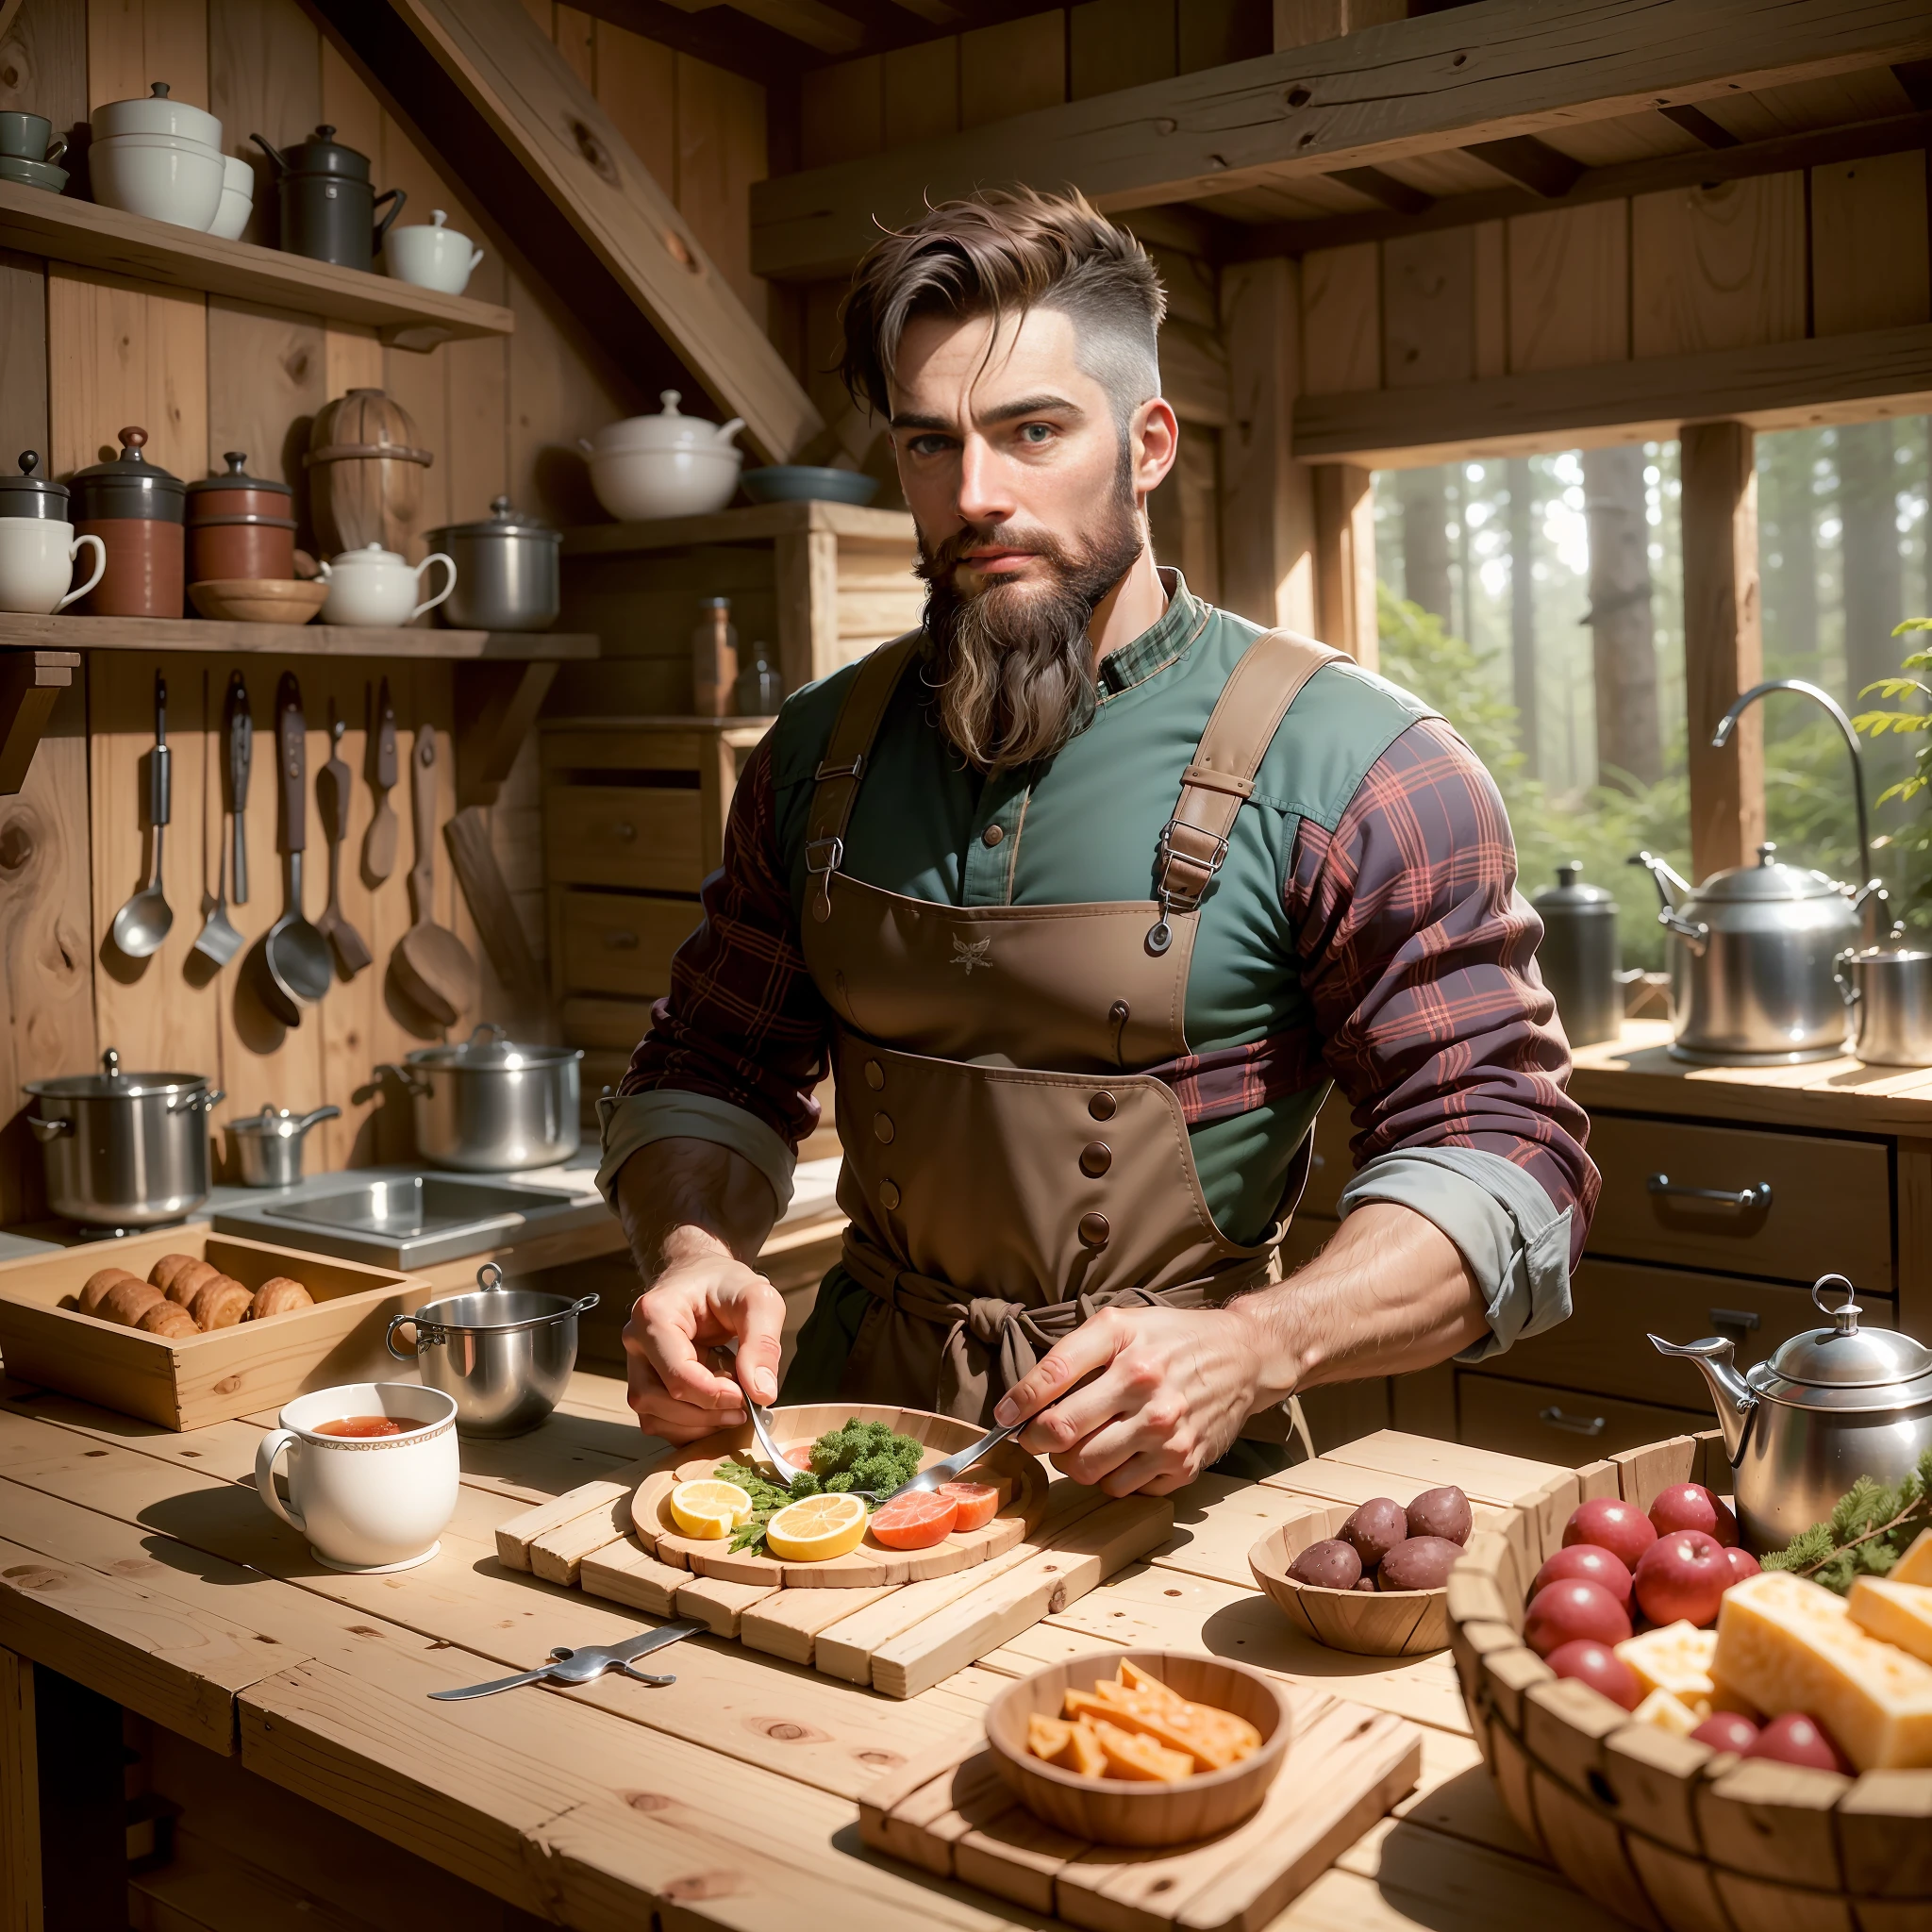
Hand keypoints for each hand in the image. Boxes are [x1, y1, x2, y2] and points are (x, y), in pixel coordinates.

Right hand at [623, 1248, 785, 1442]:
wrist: (706, 1277)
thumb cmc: (727, 1283)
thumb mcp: (758, 1299)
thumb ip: (762, 1342)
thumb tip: (762, 1393)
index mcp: (654, 1314)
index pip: (676, 1372)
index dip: (712, 1394)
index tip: (745, 1398)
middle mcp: (636, 1341)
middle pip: (656, 1399)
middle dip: (704, 1413)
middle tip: (743, 1410)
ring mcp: (637, 1364)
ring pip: (653, 1416)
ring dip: (697, 1425)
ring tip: (732, 1408)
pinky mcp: (646, 1382)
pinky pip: (659, 1421)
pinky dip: (690, 1427)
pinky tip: (717, 1410)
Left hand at [993, 1303, 1265, 1494]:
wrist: (1243, 1358)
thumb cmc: (1172, 1339)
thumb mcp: (1122, 1324)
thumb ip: (1071, 1356)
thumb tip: (1021, 1401)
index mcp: (1126, 1348)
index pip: (1051, 1380)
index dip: (1017, 1405)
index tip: (1004, 1418)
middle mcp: (1147, 1390)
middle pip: (1062, 1434)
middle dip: (1038, 1440)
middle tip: (1038, 1436)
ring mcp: (1167, 1433)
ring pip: (1088, 1469)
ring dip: (1072, 1462)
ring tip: (1081, 1443)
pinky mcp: (1184, 1465)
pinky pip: (1123, 1488)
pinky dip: (1111, 1477)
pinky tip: (1120, 1452)